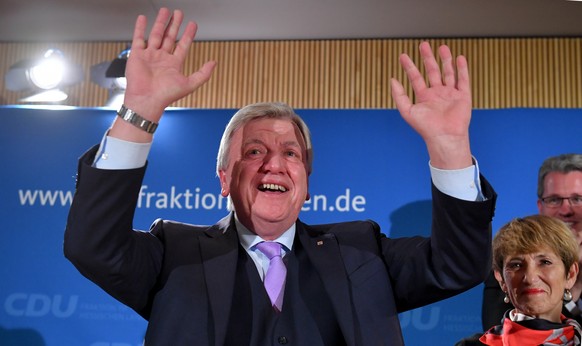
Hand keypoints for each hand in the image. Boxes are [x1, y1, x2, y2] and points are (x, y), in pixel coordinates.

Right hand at [111, 8, 215, 140]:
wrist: (147, 100)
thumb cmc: (166, 95)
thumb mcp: (190, 84)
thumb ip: (203, 73)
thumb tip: (214, 63)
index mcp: (174, 64)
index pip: (183, 45)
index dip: (188, 34)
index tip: (193, 25)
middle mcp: (162, 58)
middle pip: (170, 37)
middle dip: (175, 25)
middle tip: (179, 13)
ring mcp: (150, 56)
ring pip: (156, 35)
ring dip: (161, 22)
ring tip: (165, 11)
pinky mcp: (137, 55)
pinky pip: (139, 38)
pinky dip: (140, 28)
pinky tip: (143, 19)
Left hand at [391, 42, 471, 168]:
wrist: (444, 136)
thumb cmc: (425, 128)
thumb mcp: (407, 111)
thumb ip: (399, 95)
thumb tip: (392, 79)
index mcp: (424, 97)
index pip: (416, 78)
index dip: (409, 67)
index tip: (403, 56)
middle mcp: (437, 94)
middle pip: (432, 71)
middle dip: (428, 58)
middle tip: (423, 45)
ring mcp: (450, 94)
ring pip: (448, 73)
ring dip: (445, 60)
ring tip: (442, 47)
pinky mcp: (463, 96)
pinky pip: (463, 80)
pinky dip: (462, 68)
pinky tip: (459, 58)